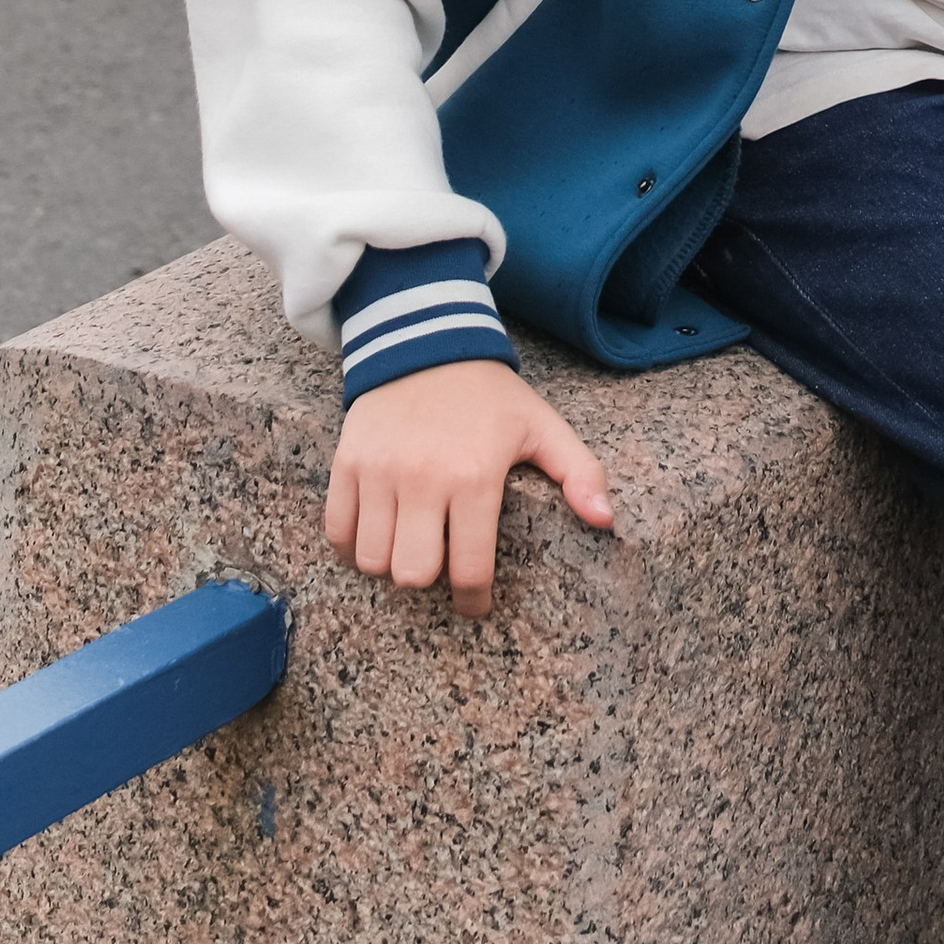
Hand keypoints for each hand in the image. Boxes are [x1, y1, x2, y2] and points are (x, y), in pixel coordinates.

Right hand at [326, 359, 612, 619]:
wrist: (426, 340)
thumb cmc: (489, 395)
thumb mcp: (541, 425)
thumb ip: (579, 472)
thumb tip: (606, 520)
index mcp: (475, 475)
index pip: (468, 568)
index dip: (473, 599)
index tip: (474, 604)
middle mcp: (422, 477)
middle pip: (412, 574)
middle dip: (428, 579)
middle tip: (439, 561)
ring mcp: (378, 470)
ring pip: (372, 561)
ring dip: (390, 564)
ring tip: (409, 545)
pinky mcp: (346, 463)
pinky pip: (337, 532)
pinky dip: (352, 546)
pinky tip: (376, 534)